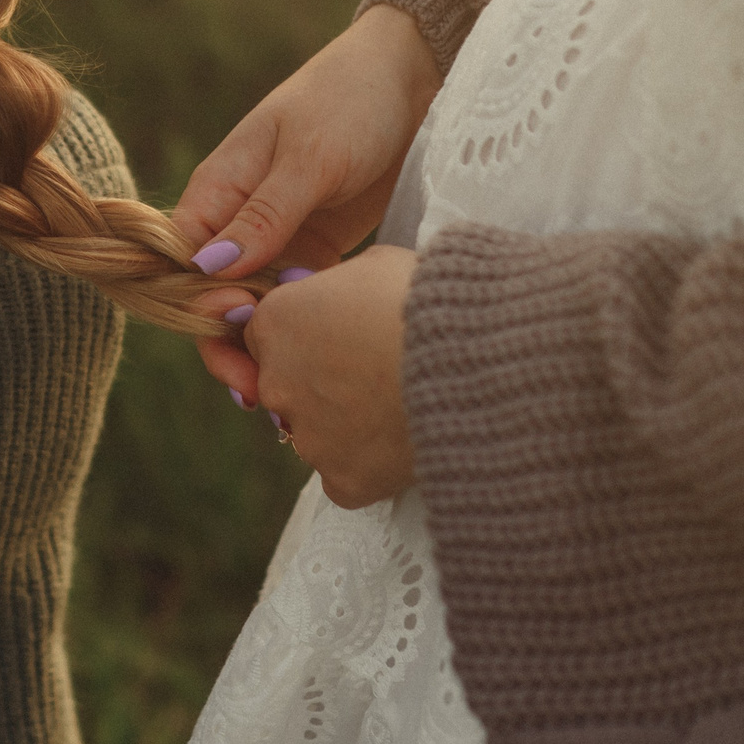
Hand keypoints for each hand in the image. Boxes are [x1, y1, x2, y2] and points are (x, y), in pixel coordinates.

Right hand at [179, 4, 437, 394]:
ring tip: (290, 388)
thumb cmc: (349, 101)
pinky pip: (294, 299)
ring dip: (266, 344)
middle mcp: (239, 217)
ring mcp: (278, 236)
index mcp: (219, 187)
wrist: (415, 77)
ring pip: (253, 305)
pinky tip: (317, 361)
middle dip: (228, 343)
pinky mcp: (318, 249)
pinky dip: (299, 328)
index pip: (182, 260)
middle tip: (262, 387)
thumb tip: (209, 270)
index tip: (237, 326)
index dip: (198, 302)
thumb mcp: (308, 157)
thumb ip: (263, 215)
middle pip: (212, 295)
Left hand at [236, 247, 417, 508]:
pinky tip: (405, 444)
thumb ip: (343, 284)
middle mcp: (276, 382)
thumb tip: (348, 295)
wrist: (472, 361)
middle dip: (324, 384)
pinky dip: (370, 466)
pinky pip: (346, 476)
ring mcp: (307, 436)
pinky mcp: (341, 478)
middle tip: (378, 375)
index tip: (348, 339)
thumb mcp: (379, 265)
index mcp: (276, 321)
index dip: (311, 336)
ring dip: (348, 426)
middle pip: (289, 387)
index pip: (271, 334)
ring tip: (402, 407)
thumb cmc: (428, 300)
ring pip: (317, 435)